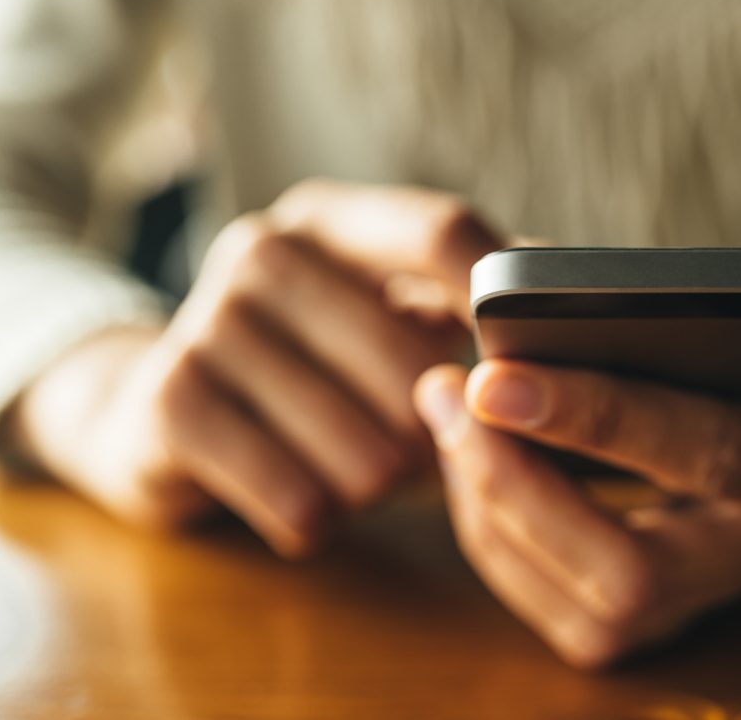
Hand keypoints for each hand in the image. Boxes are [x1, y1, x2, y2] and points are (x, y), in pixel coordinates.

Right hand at [0, 181, 499, 556]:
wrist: (162, 418)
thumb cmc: (315, 373)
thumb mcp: (384, 320)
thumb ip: (467, 308)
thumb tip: (578, 305)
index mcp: (333, 220)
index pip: (441, 231)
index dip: (502, 301)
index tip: (542, 363)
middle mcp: (263, 250)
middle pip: (411, 360)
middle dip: (437, 432)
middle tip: (428, 451)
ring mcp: (205, 321)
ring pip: (364, 449)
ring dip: (379, 485)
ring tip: (362, 472)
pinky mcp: (168, 404)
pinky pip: (298, 499)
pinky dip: (320, 520)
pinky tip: (308, 502)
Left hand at [414, 225, 740, 666]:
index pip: (721, 460)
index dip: (606, 421)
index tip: (495, 372)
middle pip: (634, 575)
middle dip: (520, 490)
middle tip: (444, 391)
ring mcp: (735, 585)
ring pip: (594, 610)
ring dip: (497, 517)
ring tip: (441, 411)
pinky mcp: (688, 595)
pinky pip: (578, 609)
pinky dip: (506, 539)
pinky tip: (473, 459)